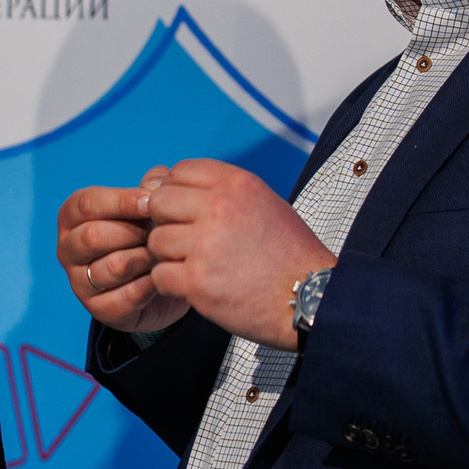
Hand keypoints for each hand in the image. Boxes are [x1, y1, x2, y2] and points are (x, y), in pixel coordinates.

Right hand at [56, 167, 189, 334]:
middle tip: (157, 233)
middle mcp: (68, 249)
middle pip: (93, 236)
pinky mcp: (99, 310)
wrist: (159, 280)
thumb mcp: (148, 205)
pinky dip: (151, 284)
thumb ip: (152, 187)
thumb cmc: (147, 232)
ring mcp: (79, 282)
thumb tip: (156, 184)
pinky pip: (128, 295)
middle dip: (132, 232)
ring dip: (144, 258)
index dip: (121, 201)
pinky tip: (161, 276)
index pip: (87, 204)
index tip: (150, 202)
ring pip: (112, 266)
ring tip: (160, 254)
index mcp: (72, 216)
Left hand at [147, 158, 335, 349]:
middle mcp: (219, 208)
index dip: (178, 191)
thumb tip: (169, 183)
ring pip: (157, 239)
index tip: (187, 211)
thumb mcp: (264, 203)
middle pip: (160, 201)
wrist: (311, 298)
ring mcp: (206, 245)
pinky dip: (172, 283)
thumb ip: (222, 192)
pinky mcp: (198, 281)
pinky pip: (160, 274)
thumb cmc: (289, 254)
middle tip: (184, 240)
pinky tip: (193, 286)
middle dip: (166, 221)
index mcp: (236, 184)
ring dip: (169, 255)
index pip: (180, 170)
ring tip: (194, 266)